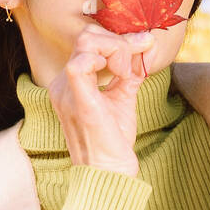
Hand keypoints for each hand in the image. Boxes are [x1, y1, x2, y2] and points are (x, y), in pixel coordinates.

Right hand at [46, 24, 155, 176]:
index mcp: (70, 82)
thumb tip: (146, 42)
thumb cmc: (113, 139)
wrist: (108, 173)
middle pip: (88, 36)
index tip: (145, 45)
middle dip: (119, 42)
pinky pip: (80, 64)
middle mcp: (62, 83)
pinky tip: (120, 75)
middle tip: (134, 64)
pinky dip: (108, 59)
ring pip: (87, 42)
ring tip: (126, 73)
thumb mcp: (123, 96)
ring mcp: (65, 91)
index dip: (119, 39)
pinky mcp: (77, 101)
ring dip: (117, 49)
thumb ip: (130, 70)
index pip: (89, 41)